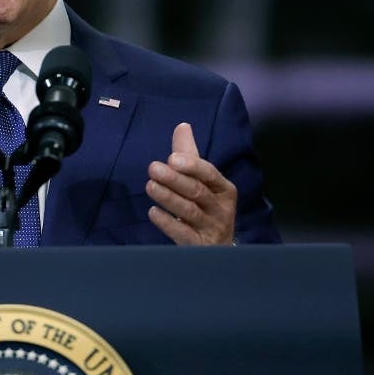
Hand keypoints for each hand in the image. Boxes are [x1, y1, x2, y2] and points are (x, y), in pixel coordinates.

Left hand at [146, 122, 236, 245]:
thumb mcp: (203, 182)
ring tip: (150, 186)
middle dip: (175, 179)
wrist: (217, 248)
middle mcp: (221, 208)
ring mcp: (211, 228)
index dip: (192, 166)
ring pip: (190, 211)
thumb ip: (190, 156)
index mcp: (223, 189)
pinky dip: (168, 223)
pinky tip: (153, 212)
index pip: (209, 174)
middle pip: (197, 191)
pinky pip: (183, 234)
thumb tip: (182, 126)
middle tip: (152, 168)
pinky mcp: (198, 245)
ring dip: (169, 198)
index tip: (172, 158)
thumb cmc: (207, 208)